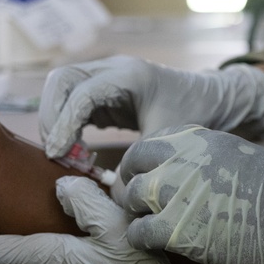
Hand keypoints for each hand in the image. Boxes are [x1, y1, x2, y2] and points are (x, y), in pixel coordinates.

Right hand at [39, 55, 263, 158]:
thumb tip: (114, 193)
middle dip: (51, 116)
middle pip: (61, 80)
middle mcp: (113, 69)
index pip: (83, 92)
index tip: (59, 153)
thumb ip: (141, 160)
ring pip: (61, 89)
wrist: (212, 98)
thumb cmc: (196, 112)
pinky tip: (77, 150)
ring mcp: (106, 77)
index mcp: (129, 74)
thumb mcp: (170, 137)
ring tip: (66, 155)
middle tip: (57, 153)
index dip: (65, 122)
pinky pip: (73, 102)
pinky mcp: (104, 91)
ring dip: (55, 120)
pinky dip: (67, 123)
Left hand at [120, 125, 263, 263]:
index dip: (149, 157)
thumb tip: (203, 172)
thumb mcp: (254, 159)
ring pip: (131, 196)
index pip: (158, 139)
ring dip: (135, 210)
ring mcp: (179, 194)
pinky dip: (140, 239)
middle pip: (136, 162)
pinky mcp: (177, 231)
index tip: (149, 171)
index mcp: (209, 140)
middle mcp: (188, 160)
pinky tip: (154, 244)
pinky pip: (138, 232)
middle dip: (132, 179)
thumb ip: (219, 160)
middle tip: (137, 198)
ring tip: (145, 222)